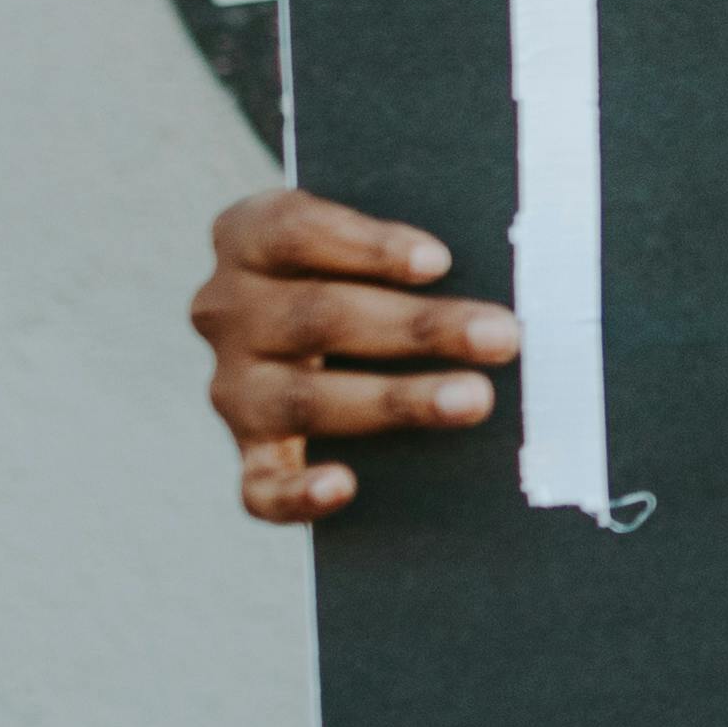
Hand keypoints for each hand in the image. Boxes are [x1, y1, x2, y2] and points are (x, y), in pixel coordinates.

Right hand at [194, 189, 516, 521]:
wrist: (307, 321)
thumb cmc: (354, 266)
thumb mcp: (355, 233)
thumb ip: (397, 240)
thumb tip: (485, 269)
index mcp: (246, 236)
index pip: (297, 233)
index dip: (368, 247)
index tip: (439, 262)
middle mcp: (227, 311)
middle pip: (318, 316)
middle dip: (417, 328)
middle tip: (501, 336)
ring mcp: (234, 387)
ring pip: (305, 398)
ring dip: (395, 400)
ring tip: (472, 399)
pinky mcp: (250, 452)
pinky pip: (259, 485)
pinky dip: (297, 493)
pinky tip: (343, 486)